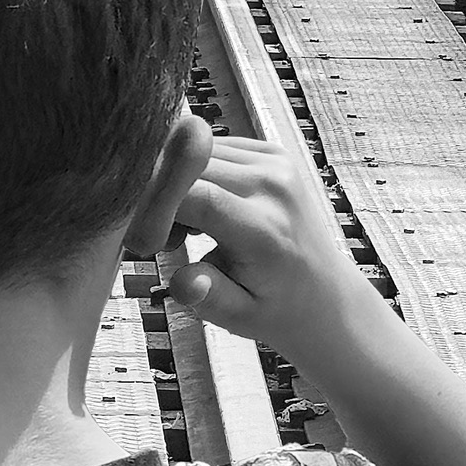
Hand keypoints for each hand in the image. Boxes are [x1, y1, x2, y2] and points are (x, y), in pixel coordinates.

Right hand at [165, 136, 356, 352]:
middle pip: (188, 167)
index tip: (140, 239)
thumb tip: (184, 282)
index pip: (193, 195)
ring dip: (177, 184)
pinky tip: (206, 209)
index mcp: (265, 230)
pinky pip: (212, 148)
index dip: (153, 207)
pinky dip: (196, 174)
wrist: (324, 293)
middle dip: (161, 197)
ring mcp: (275, 162)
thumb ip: (207, 297)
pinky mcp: (271, 151)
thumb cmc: (276, 308)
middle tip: (169, 242)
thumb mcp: (239, 318)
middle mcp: (273, 186)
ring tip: (190, 231)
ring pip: (195, 152)